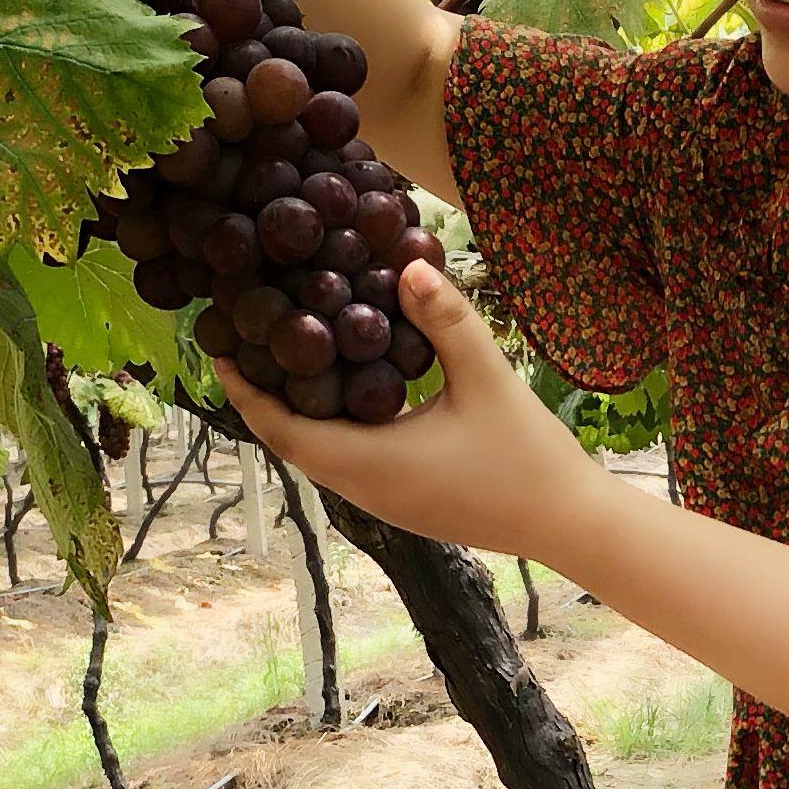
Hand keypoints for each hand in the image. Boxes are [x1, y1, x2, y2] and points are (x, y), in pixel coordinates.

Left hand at [210, 260, 604, 561]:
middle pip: (292, 442)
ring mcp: (385, 502)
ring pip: (320, 456)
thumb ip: (447, 320)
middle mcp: (366, 490)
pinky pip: (348, 463)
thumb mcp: (488, 378)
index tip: (217, 348)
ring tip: (286, 358)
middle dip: (264, 395)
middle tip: (245, 340)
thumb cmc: (530, 458)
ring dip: (297, 412)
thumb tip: (409, 263)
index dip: (245, 390)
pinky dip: (331, 427)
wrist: (571, 525)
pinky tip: (347, 389)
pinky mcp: (406, 504)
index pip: (282, 429)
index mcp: (371, 463)